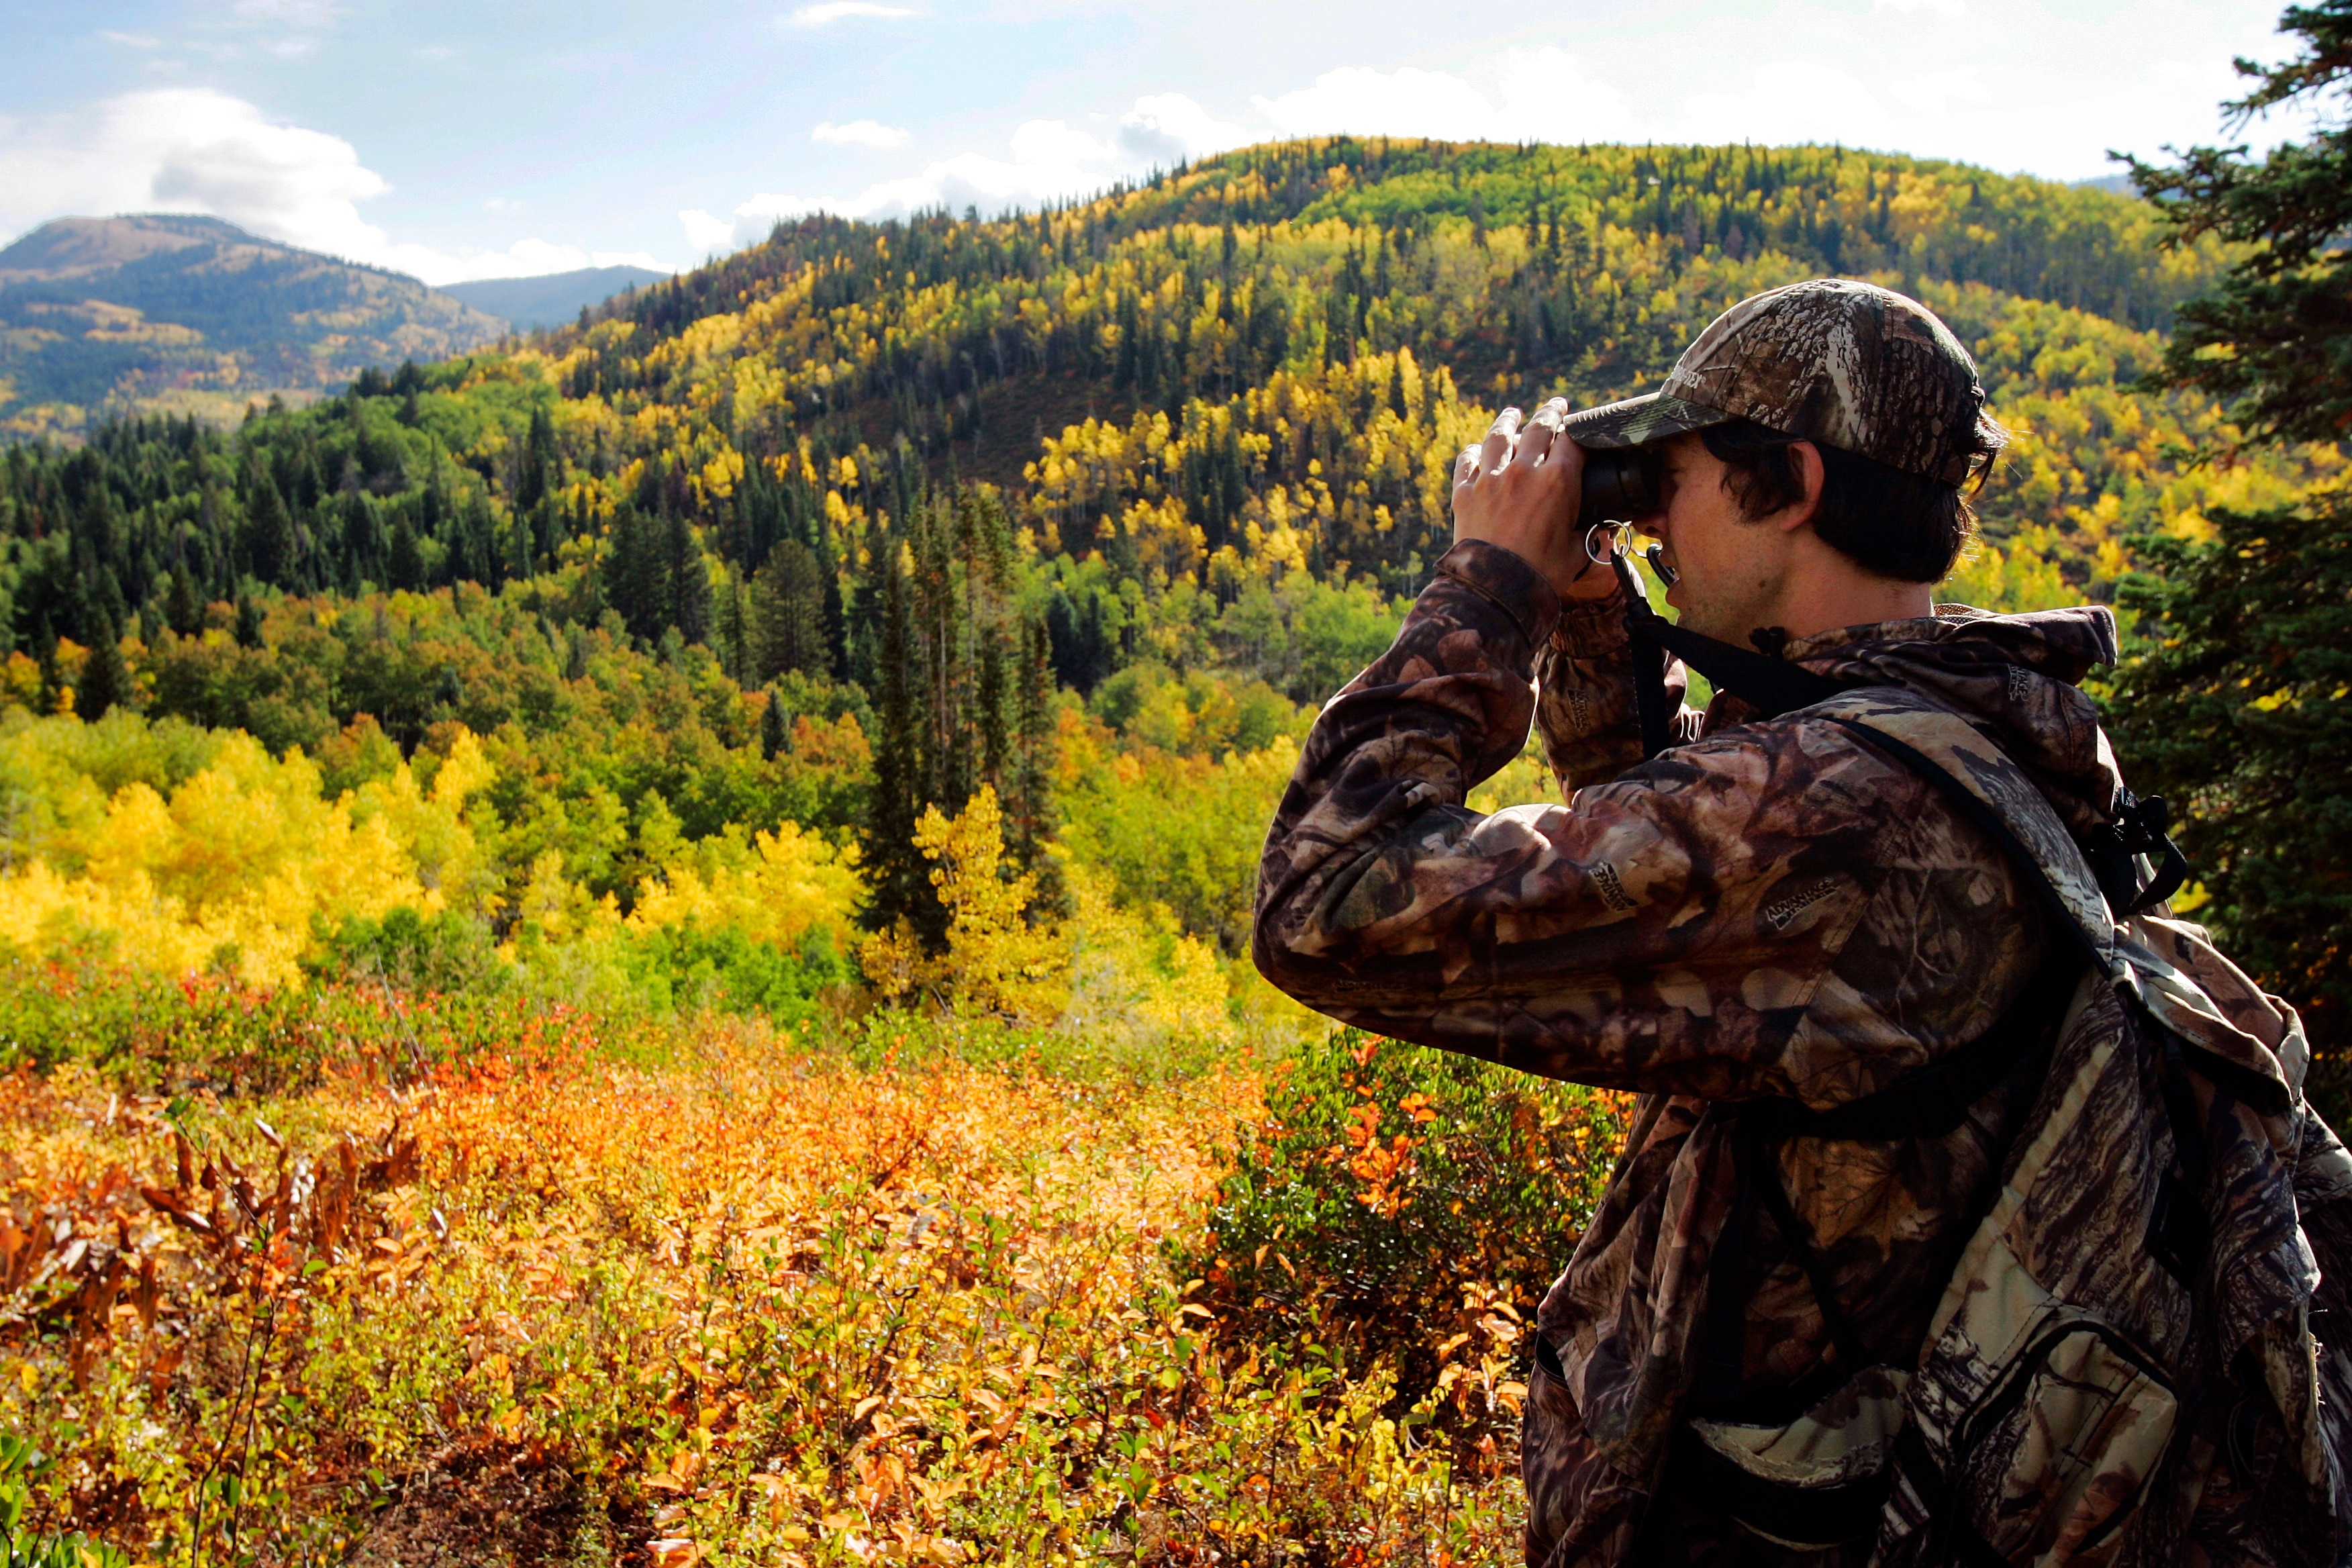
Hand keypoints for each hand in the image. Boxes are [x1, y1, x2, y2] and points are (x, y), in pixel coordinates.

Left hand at [1451, 399, 1611, 601]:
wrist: (1494, 589)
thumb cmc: (1541, 574)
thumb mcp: (1576, 552)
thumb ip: (1591, 535)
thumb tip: (1606, 532)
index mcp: (1558, 482)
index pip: (1572, 441)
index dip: (1577, 430)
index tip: (1578, 427)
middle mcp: (1523, 471)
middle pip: (1538, 428)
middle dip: (1550, 413)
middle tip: (1556, 406)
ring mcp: (1490, 479)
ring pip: (1499, 436)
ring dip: (1508, 421)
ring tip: (1513, 413)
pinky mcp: (1464, 493)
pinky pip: (1468, 461)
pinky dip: (1474, 452)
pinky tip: (1478, 449)